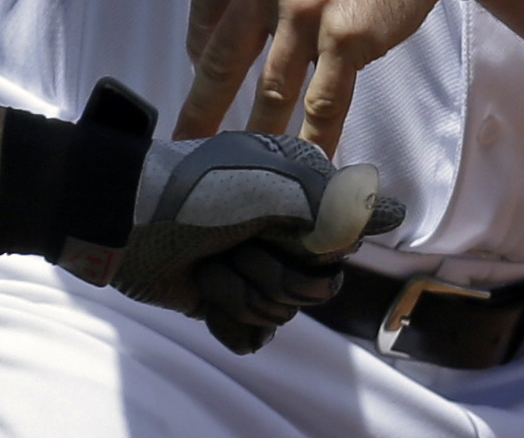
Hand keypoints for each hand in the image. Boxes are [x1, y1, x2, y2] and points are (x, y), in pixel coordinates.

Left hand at [111, 129, 405, 353]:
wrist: (127, 221)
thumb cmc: (198, 192)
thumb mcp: (274, 187)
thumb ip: (338, 205)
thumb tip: (397, 212)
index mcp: (300, 199)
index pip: (340, 250)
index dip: (313, 253)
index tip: (283, 233)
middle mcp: (283, 234)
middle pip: (314, 290)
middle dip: (272, 276)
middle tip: (236, 247)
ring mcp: (254, 268)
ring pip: (281, 315)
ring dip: (240, 292)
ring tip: (209, 265)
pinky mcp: (226, 300)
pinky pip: (253, 336)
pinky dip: (226, 319)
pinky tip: (204, 293)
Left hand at [178, 0, 472, 152]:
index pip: (205, 12)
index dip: (200, 51)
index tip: (203, 74)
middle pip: (223, 60)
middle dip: (202, 111)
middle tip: (184, 146)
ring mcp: (304, 10)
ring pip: (271, 90)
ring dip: (255, 137)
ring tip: (242, 172)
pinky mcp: (347, 38)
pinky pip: (323, 102)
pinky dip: (313, 140)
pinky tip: (304, 167)